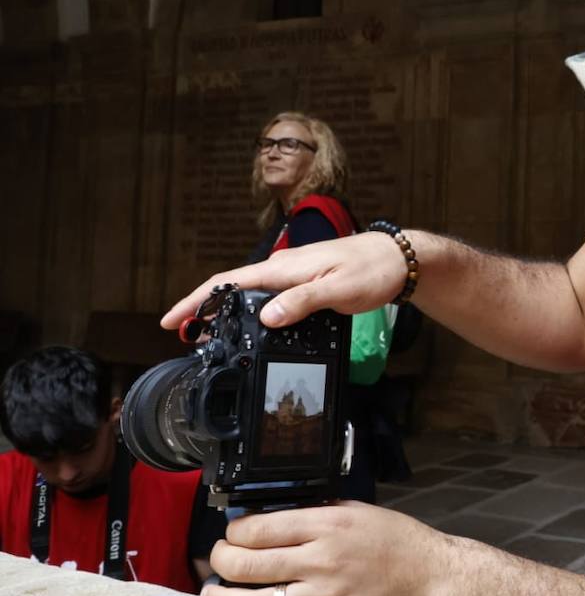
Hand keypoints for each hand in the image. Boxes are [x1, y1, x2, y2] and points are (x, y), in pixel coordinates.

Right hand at [160, 232, 406, 329]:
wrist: (400, 258)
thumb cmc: (373, 270)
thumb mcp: (338, 289)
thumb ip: (302, 302)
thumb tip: (266, 318)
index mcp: (285, 268)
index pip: (228, 282)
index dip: (197, 301)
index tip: (172, 320)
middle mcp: (284, 268)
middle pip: (234, 289)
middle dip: (206, 310)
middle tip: (188, 337)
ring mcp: (295, 274)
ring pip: (252, 294)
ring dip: (230, 312)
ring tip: (213, 336)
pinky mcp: (307, 282)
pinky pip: (272, 297)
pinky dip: (255, 311)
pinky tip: (256, 326)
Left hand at [201, 502, 448, 595]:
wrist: (429, 573)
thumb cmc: (395, 540)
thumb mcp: (353, 510)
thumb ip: (312, 513)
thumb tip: (269, 518)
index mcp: (325, 525)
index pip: (258, 529)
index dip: (233, 532)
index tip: (233, 535)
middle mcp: (320, 561)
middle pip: (247, 564)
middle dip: (219, 563)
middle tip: (217, 562)